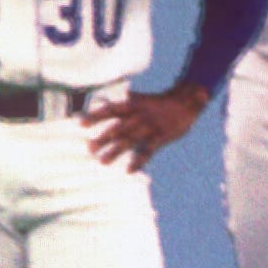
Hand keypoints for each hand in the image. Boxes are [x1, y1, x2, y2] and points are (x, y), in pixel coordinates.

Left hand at [84, 82, 210, 171]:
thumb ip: (128, 101)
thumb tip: (112, 97)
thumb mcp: (143, 98)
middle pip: (118, 127)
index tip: (81, 123)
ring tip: (103, 161)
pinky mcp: (161, 137)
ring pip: (130, 140)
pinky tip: (129, 170)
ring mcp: (150, 127)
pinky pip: (148, 151)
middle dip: (103, 138)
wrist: (186, 102)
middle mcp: (139, 116)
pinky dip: (139, 161)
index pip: (111, 109)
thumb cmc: (161, 102)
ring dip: (116, 151)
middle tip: (89, 148)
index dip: (96, 116)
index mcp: (134, 105)